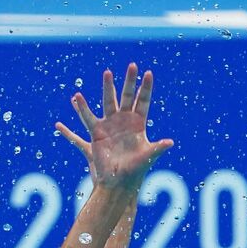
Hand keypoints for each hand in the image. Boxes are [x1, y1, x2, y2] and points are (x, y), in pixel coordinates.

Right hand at [61, 64, 172, 189]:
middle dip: (129, 81)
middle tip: (132, 65)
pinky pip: (88, 118)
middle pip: (127, 96)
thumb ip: (157, 148)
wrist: (117, 182)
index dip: (146, 88)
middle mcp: (124, 121)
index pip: (144, 101)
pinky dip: (82, 108)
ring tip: (107, 72)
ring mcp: (110, 124)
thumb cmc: (135, 170)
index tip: (148, 73)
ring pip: (108, 102)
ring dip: (108, 87)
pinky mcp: (96, 132)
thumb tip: (170, 142)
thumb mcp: (147, 157)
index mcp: (139, 124)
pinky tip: (76, 97)